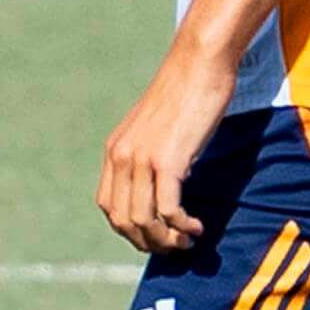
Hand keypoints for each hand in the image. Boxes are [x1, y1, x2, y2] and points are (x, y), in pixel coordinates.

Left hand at [99, 39, 237, 253]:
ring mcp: (142, 159)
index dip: (131, 232)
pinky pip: (168, 210)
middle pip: (124, 221)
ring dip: (166, 240)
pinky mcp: (168, 161)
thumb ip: (150, 156)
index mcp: (115, 150)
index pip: (110, 208)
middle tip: (176, 246)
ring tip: (188, 240)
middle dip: (149, 243)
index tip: (157, 236)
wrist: (199, 63)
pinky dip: (182, 226)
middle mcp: (122, 157)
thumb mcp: (157, 129)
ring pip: (144, 222)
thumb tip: (162, 186)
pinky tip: (197, 227)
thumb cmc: (186, 93)